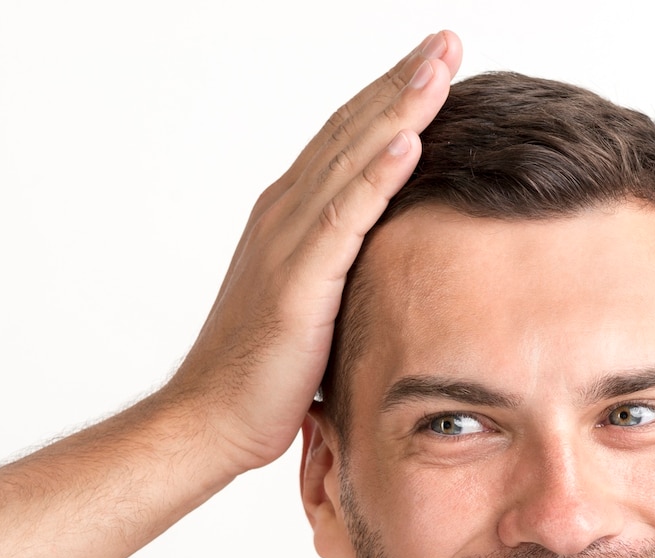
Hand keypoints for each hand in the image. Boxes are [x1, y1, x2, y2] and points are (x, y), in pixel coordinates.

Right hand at [165, 31, 462, 473]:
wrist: (210, 419)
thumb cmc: (262, 374)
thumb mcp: (314, 306)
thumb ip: (343, 270)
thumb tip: (389, 261)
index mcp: (290, 218)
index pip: (347, 141)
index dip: (389, 99)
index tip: (433, 64)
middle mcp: (284, 215)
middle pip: (351, 133)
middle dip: (401, 83)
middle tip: (444, 41)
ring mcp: (287, 245)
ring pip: (350, 161)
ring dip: (397, 111)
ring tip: (437, 67)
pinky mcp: (297, 283)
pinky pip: (344, 220)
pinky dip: (377, 177)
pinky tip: (408, 143)